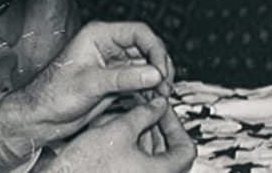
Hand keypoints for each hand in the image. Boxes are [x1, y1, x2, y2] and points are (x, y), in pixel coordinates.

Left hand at [0, 22, 175, 162]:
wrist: (39, 118)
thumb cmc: (50, 95)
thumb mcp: (89, 84)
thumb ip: (124, 78)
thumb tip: (154, 73)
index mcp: (99, 36)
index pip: (139, 33)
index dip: (155, 49)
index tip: (161, 69)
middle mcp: (108, 48)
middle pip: (147, 50)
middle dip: (159, 67)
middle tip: (165, 85)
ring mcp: (113, 66)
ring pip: (147, 67)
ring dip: (157, 81)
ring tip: (161, 95)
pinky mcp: (115, 83)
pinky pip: (140, 83)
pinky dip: (149, 91)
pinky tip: (153, 101)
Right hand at [40, 98, 197, 171]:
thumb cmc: (86, 168)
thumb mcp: (118, 131)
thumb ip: (144, 114)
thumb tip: (159, 104)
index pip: (185, 149)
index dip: (175, 126)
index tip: (163, 110)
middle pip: (168, 153)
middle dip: (157, 128)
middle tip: (146, 109)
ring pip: (149, 159)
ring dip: (142, 136)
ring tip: (128, 117)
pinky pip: (134, 165)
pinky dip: (130, 149)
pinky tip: (115, 132)